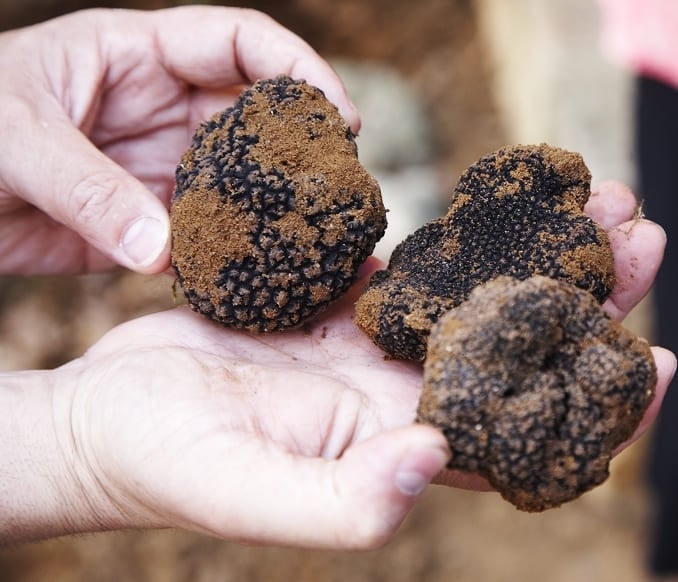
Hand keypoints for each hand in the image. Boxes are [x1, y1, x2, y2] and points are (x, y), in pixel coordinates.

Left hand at [0, 6, 356, 274]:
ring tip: (319, 236)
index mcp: (136, 57)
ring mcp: (158, 170)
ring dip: (274, 208)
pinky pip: (203, 238)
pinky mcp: (146, 226)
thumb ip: (88, 189)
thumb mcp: (13, 138)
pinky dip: (231, 257)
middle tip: (344, 183)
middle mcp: (160, 111)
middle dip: (303, 144)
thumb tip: (162, 247)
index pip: (237, 43)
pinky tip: (259, 275)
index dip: (296, 68)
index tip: (337, 113)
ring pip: (238, 184)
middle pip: (255, 118)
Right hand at [16, 181, 671, 548]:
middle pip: (519, 350)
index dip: (594, 401)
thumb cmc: (165, 464)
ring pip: (480, 300)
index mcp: (400, 452)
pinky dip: (463, 238)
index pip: (524, 435)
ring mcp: (375, 356)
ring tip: (595, 203)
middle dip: (588, 299)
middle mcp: (402, 405)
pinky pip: (417, 271)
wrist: (105, 421)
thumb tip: (432, 462)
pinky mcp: (342, 314)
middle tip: (642, 236)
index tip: (661, 358)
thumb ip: (341, 501)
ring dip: (539, 255)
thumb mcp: (247, 492)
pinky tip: (501, 205)